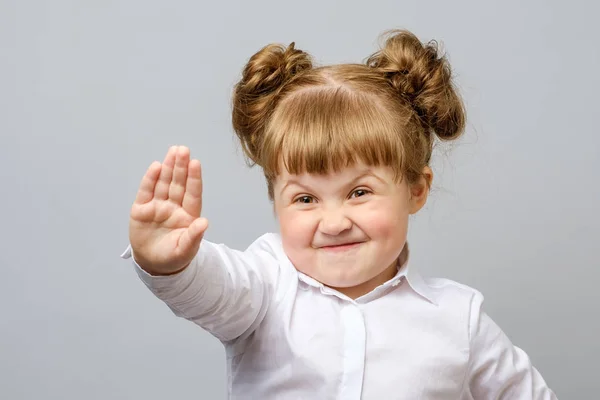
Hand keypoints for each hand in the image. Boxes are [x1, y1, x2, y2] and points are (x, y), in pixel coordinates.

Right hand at [128, 145, 207, 274]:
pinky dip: (150, 179)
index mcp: (187, 215)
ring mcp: (157, 207)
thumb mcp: (185, 249)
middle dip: (181, 167)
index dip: (194, 179)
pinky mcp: (141, 210)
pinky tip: (156, 167)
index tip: (196, 163)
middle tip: (183, 150)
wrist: (153, 264)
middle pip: (178, 184)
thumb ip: (194, 236)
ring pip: (164, 183)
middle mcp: (173, 207)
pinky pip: (146, 191)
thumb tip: (204, 222)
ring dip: (168, 168)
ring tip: (173, 152)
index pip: (192, 194)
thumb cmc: (174, 256)